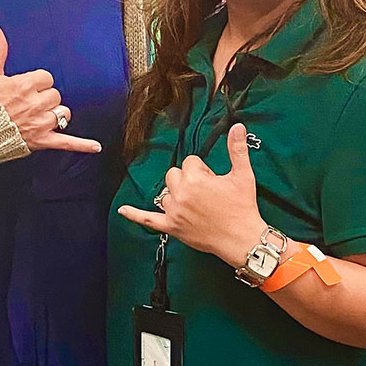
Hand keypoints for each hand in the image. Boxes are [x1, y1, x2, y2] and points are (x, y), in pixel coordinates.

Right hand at [0, 24, 99, 153]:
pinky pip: (66, 142)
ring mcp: (39, 124)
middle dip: (44, 98)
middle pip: (55, 95)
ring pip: (63, 113)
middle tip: (26, 104)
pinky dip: (82, 145)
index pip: (46, 77)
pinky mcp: (41, 141)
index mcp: (24, 85)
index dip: (36, 82)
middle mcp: (34, 104)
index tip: (25, 88)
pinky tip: (96, 147)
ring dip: (56, 114)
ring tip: (40, 116)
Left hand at [118, 123, 266, 266]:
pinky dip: (135, 215)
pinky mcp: (172, 227)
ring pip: (166, 193)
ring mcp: (174, 212)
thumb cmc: (242, 207)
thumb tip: (237, 126)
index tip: (214, 181)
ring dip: (177, 195)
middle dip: (188, 179)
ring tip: (197, 204)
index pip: (190, 162)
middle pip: (175, 174)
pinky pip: (148, 220)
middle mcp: (181, 194)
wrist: (241, 239)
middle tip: (207, 192)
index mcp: (195, 180)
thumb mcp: (242, 175)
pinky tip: (123, 210)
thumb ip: (237, 149)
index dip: (203, 170)